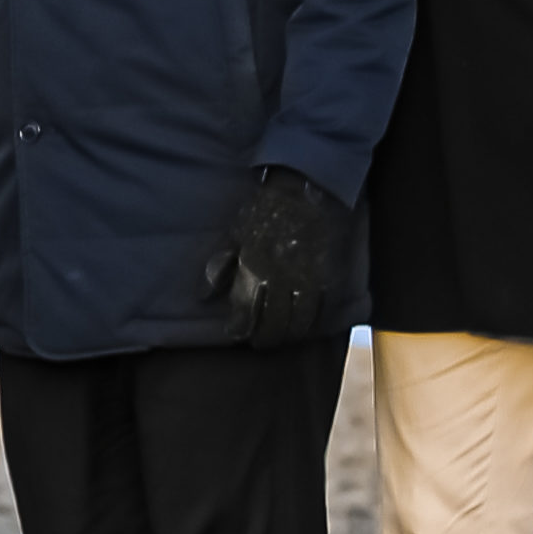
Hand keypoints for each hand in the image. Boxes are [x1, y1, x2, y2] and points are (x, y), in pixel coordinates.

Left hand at [205, 165, 360, 343]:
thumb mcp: (234, 235)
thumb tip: (203, 296)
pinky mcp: (329, 276)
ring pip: (299, 321)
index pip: (245, 311)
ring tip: (280, 339)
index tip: (234, 334)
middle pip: (274, 322)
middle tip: (258, 343)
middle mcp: (281, 278)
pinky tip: (305, 327)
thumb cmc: (264, 211)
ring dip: (288, 335)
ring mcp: (308, 278)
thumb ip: (220, 267)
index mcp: (254, 268)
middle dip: (264, 338)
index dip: (239, 328)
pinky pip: (322, 309)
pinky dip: (313, 323)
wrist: (305, 190)